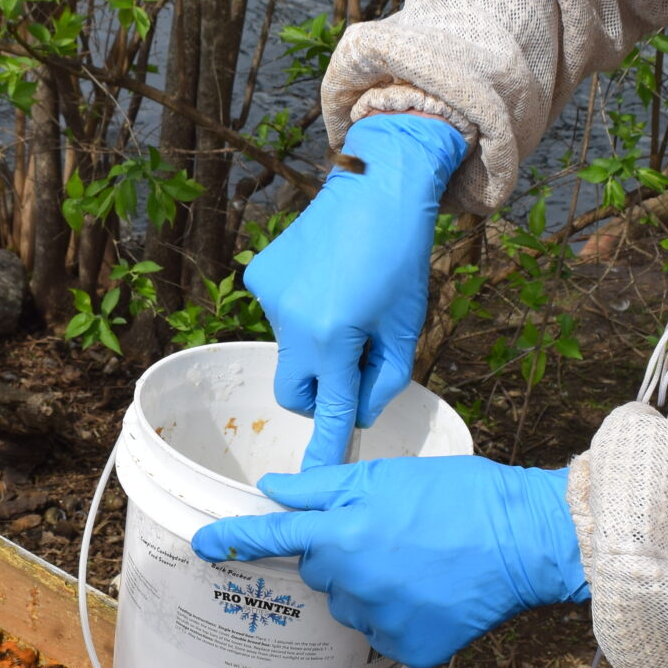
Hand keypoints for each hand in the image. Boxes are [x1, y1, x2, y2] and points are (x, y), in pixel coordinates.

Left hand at [188, 455, 587, 667]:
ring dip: (371, 587)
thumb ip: (325, 486)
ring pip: (353, 604)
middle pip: (322, 573)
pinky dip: (401, 617)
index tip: (202, 544)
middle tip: (389, 535)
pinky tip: (431, 593)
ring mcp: (382, 620)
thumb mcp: (389, 476)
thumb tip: (273, 490)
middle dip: (341, 555)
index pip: (273, 537)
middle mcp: (354, 582)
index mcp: (344, 534)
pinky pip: (385, 633)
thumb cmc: (463, 496)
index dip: (235, 539)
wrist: (529, 540)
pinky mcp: (410, 648)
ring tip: (419, 563)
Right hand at [246, 113, 467, 467]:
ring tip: (346, 299)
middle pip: (293, 392)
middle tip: (353, 365)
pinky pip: (280, 315)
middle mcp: (293, 321)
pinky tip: (326, 278)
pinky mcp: (260, 276)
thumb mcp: (407, 327)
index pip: (330, 408)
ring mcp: (269, 297)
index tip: (313, 480)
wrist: (377, 186)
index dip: (324, 447)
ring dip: (316, 342)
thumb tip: (358, 410)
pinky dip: (302, 311)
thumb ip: (384, 379)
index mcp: (335, 336)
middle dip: (318, 392)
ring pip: (289, 350)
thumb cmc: (401, 257)